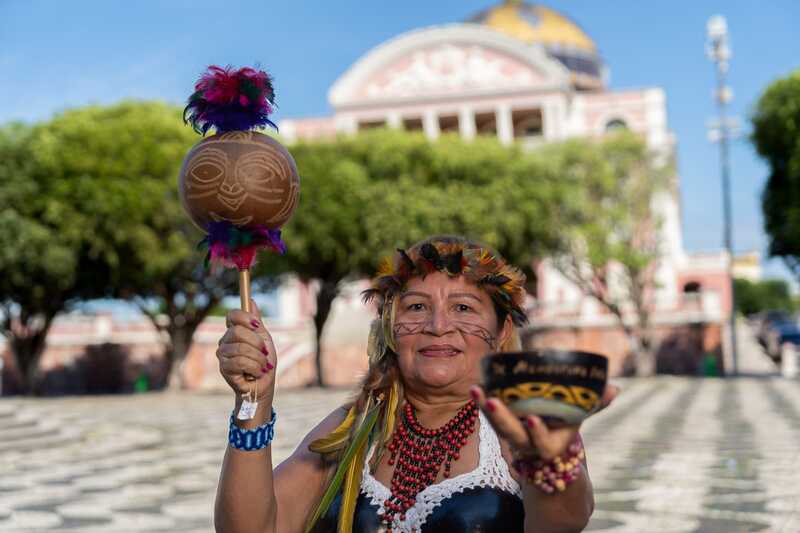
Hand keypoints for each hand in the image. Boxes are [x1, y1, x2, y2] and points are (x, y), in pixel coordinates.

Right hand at [216, 299, 276, 404]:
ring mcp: (222, 354)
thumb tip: (251, 301)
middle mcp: (225, 341)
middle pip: (237, 331)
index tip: (257, 326)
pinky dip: (255, 368)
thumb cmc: (264, 361)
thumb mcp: (264, 338)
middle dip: (256, 343)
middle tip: (264, 352)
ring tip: (263, 366)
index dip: (245, 318)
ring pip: (241, 349)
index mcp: (234, 331)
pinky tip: (257, 373)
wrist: (264, 384)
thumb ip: (256, 321)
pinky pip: (240, 362)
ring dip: (258, 359)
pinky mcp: (224, 368)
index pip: (232, 315)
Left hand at [470, 384, 618, 460]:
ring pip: (496, 426)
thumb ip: (594, 405)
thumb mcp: (579, 418)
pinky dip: (482, 401)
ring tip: (476, 389)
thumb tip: (615, 389)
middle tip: (491, 401)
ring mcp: (511, 436)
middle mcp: (527, 444)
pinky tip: (476, 385)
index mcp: (549, 447)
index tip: (533, 419)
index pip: (542, 444)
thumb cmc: (564, 428)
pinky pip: (488, 416)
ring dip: (484, 407)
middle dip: (501, 419)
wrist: (546, 447)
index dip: (537, 433)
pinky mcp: (499, 426)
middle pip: (511, 435)